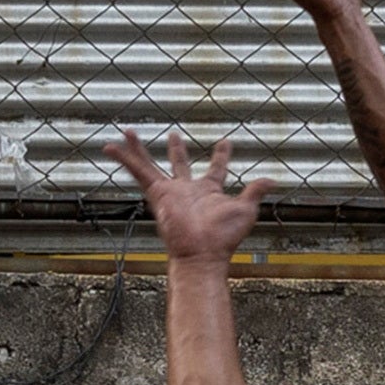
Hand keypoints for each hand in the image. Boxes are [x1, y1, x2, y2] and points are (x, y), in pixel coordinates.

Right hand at [104, 129, 265, 258]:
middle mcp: (187, 190)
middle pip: (179, 163)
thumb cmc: (223, 238)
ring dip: (140, 148)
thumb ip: (255, 191)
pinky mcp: (156, 193)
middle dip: (176, 149)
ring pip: (151, 164)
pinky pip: (137, 171)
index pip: (216, 168)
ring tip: (129, 132)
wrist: (201, 252)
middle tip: (173, 135)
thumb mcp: (246, 209)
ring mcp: (170, 191)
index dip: (221, 155)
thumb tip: (272, 180)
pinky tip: (112, 146)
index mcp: (209, 192)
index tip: (225, 141)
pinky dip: (124, 158)